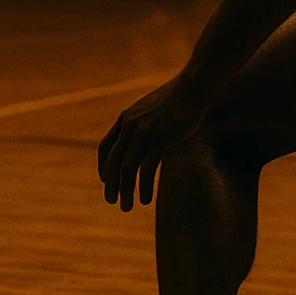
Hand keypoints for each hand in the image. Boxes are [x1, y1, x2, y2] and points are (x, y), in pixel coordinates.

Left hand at [97, 75, 208, 211]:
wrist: (193, 88)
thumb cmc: (176, 100)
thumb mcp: (150, 111)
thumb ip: (142, 126)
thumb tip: (142, 142)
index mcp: (125, 119)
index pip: (104, 147)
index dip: (103, 167)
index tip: (106, 181)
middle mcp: (130, 126)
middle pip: (112, 162)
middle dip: (111, 185)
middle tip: (113, 202)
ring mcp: (143, 132)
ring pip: (126, 169)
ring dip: (125, 191)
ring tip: (127, 206)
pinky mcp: (160, 139)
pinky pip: (146, 169)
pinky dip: (143, 187)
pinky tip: (145, 199)